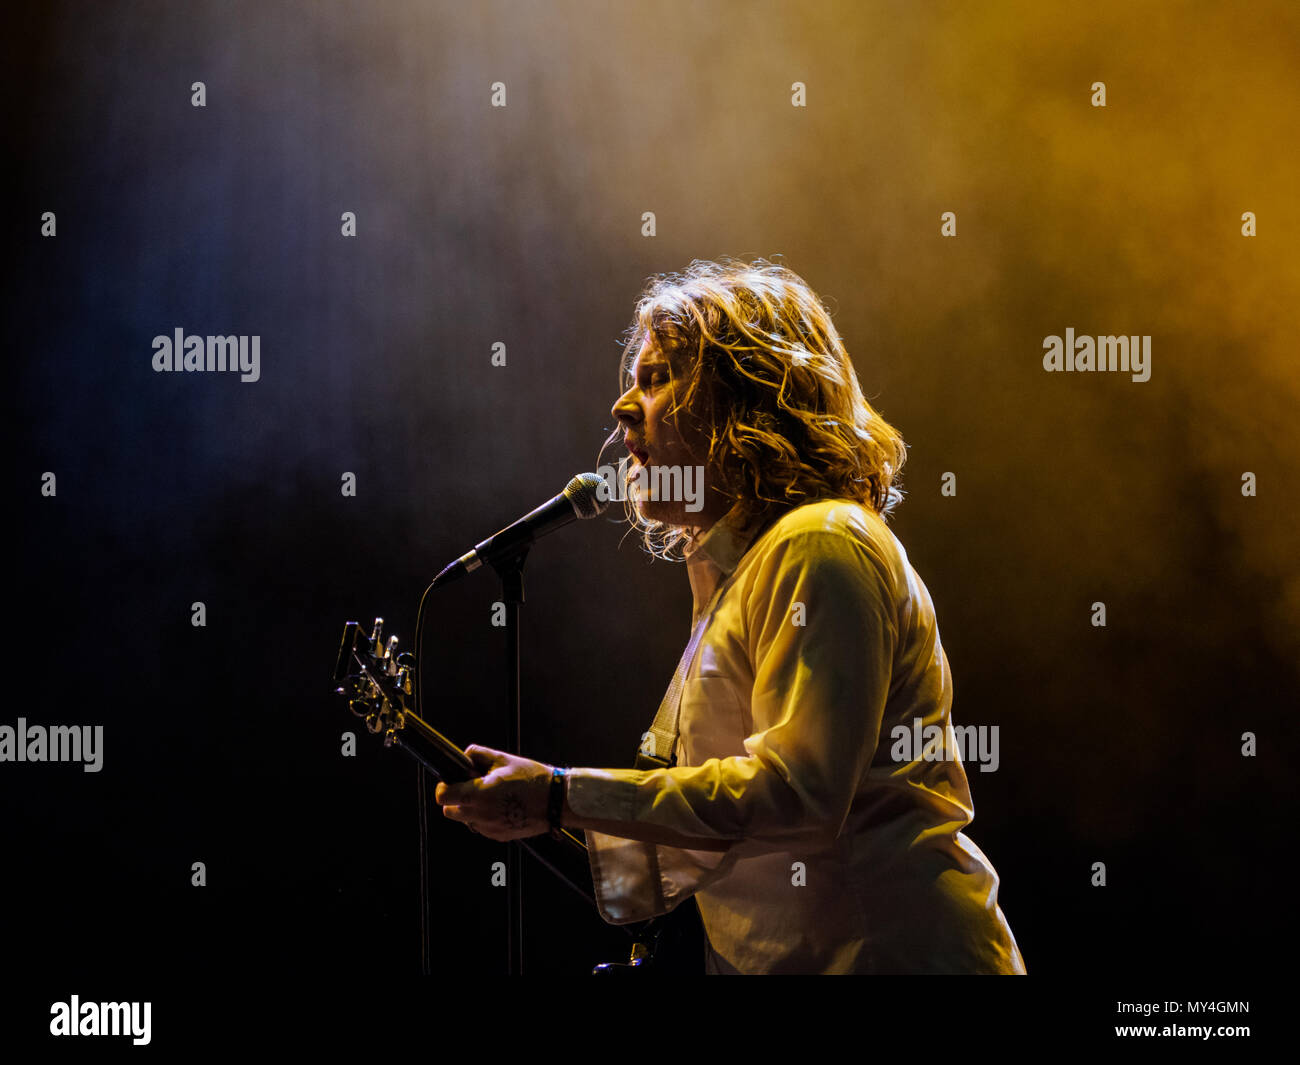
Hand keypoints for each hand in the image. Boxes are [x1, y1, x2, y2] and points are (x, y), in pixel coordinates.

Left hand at [434, 745, 553, 840]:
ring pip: (466, 820)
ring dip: (471, 809)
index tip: (450, 781)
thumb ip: (479, 754)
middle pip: (450, 811)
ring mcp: (489, 828)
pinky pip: (482, 827)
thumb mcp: (504, 760)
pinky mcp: (498, 836)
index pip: (443, 796)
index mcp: (478, 794)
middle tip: (472, 788)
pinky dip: (485, 818)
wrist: (555, 802)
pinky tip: (503, 806)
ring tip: (492, 796)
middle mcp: (480, 815)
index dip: (444, 787)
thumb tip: (465, 756)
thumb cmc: (532, 779)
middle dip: (455, 799)